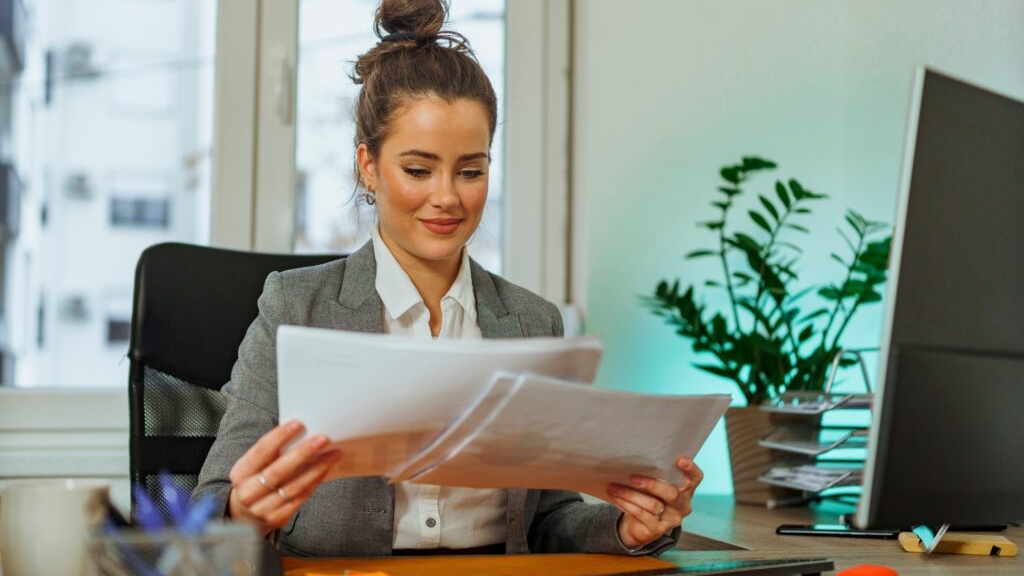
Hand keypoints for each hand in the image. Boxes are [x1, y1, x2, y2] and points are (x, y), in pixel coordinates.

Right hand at [227, 420, 339, 534]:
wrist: (246, 515)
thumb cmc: (256, 480)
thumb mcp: (254, 465)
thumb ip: (272, 451)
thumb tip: (301, 429)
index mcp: (240, 473)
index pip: (261, 451)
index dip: (279, 437)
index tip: (299, 424)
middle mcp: (248, 492)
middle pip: (278, 471)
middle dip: (302, 454)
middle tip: (322, 439)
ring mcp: (262, 508)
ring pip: (293, 487)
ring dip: (316, 469)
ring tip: (332, 454)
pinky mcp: (277, 518)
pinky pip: (300, 498)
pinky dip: (314, 482)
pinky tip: (325, 470)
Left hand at [607, 457, 702, 548]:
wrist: (638, 525)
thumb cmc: (648, 497)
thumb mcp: (654, 486)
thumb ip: (654, 475)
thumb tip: (633, 460)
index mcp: (686, 490)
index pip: (695, 478)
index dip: (691, 469)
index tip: (680, 460)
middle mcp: (683, 505)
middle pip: (671, 494)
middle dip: (651, 485)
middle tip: (632, 477)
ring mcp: (672, 519)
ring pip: (652, 504)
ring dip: (630, 494)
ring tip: (614, 487)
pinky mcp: (658, 530)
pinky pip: (641, 514)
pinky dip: (626, 504)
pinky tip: (615, 497)